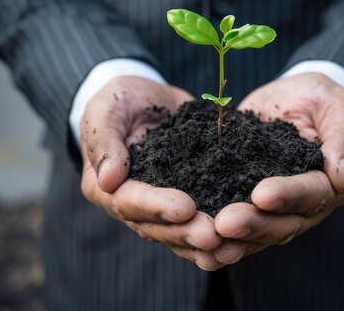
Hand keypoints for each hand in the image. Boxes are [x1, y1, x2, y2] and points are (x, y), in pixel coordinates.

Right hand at [79, 76, 223, 269]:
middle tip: (213, 236)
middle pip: (155, 226)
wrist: (146, 99)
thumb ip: (105, 141)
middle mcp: (130, 205)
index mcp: (105, 186)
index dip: (156, 207)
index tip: (185, 208)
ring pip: (178, 232)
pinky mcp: (185, 198)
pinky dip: (217, 233)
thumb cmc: (119, 101)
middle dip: (185, 232)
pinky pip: (197, 221)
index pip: (128, 202)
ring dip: (201, 241)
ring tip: (229, 245)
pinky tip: (239, 241)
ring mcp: (158, 206)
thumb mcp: (106, 110)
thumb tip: (108, 180)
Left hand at [213, 73, 343, 263]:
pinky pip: (239, 224)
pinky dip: (221, 236)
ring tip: (209, 241)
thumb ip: (343, 139)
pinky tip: (200, 245)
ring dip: (235, 238)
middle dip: (254, 224)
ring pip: (259, 232)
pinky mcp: (249, 200)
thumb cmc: (320, 98)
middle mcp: (306, 204)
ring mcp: (277, 208)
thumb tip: (341, 176)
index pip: (312, 194)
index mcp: (332, 182)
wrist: (291, 98)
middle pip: (283, 223)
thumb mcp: (337, 106)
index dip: (287, 195)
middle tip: (225, 223)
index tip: (261, 194)